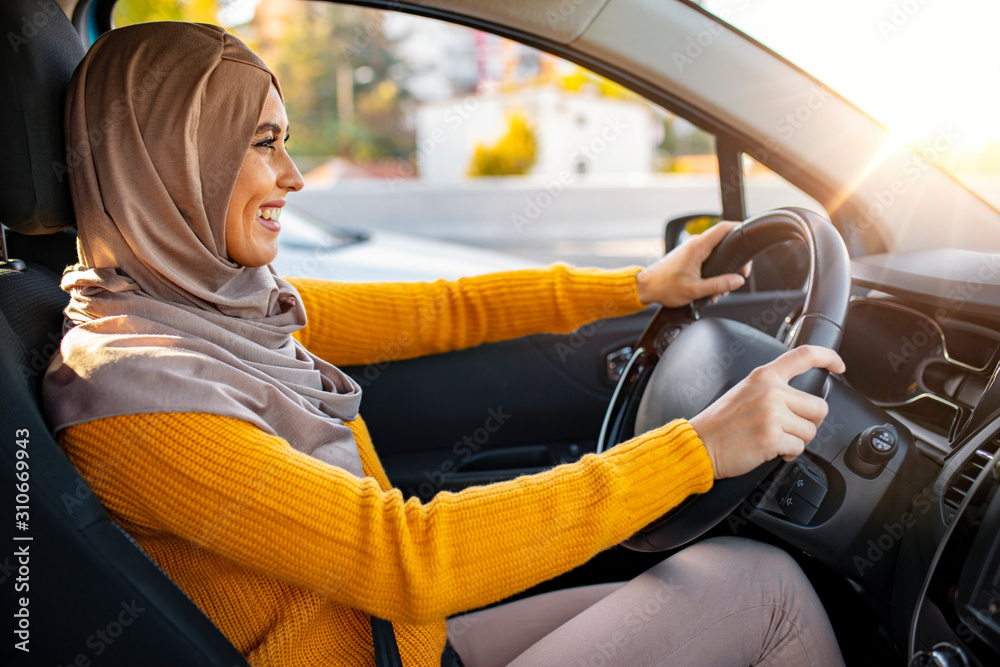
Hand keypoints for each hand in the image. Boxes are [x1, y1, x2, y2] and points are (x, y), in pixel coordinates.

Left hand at [636, 221, 749, 307]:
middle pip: (724, 243)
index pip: (723, 228)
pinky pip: (707, 259)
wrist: (646, 288)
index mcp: (697, 247)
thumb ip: (718, 285)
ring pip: (716, 253)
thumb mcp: (694, 290)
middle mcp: (695, 244)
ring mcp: (691, 249)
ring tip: (719, 291)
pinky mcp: (689, 256)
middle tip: (738, 277)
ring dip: (722, 271)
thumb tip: (738, 281)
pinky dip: (713, 272)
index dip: (739, 229)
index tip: (749, 239)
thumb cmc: (665, 287)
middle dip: (734, 261)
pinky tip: (711, 289)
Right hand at [689, 345, 845, 479]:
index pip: (804, 356)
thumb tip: (801, 402)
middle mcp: (770, 392)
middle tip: (790, 429)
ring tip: (775, 439)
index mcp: (764, 376)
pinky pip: (799, 448)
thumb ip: (772, 389)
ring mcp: (772, 414)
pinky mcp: (772, 437)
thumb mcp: (745, 392)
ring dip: (797, 440)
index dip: (828, 358)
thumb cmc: (720, 423)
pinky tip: (772, 450)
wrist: (701, 444)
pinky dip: (789, 453)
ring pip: (811, 430)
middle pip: (819, 407)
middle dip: (809, 423)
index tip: (839, 366)